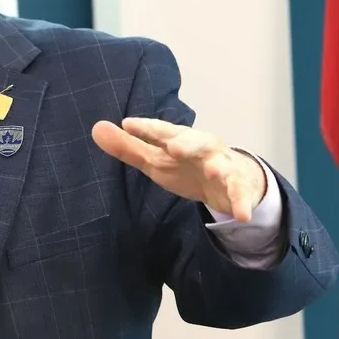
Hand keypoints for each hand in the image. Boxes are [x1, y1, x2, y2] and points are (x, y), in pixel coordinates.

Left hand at [91, 117, 266, 221]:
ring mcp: (223, 165)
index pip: (162, 131)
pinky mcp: (238, 186)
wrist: (230, 178)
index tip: (128, 125)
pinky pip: (241, 194)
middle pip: (195, 142)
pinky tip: (240, 214)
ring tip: (213, 172)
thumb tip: (96, 128)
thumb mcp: (154, 158)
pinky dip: (241, 203)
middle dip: (186, 143)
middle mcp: (203, 147)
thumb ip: (128, 146)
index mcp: (179, 139)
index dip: (147, 128)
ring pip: (222, 164)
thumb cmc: (185, 164)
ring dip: (218, 167)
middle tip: (173, 147)